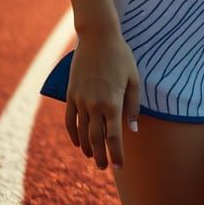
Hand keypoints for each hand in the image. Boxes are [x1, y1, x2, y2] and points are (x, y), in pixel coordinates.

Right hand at [65, 27, 140, 170]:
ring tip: (93, 156)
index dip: (116, 153)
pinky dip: (73, 134)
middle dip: (101, 155)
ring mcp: (80, 101)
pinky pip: (70, 121)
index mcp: (113, 102)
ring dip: (88, 147)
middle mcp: (95, 105)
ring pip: (82, 132)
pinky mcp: (71, 95)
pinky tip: (78, 142)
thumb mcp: (134, 78)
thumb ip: (133, 106)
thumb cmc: (121, 56)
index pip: (114, 136)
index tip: (119, 165)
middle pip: (96, 138)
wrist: (98, 38)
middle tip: (105, 167)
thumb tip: (132, 130)